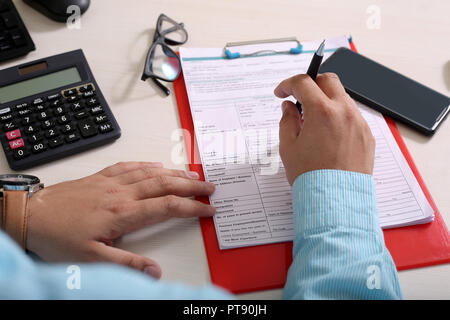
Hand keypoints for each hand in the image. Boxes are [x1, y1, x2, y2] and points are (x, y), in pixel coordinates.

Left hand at [26, 162, 215, 277]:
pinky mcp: (100, 178)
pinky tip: (155, 165)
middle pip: (165, 185)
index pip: (167, 207)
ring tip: (193, 174)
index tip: (208, 209)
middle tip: (210, 187)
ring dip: (174, 173)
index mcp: (123, 213)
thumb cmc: (59, 237)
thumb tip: (155, 271)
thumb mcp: (92, 259)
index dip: (191, 208)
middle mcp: (121, 193)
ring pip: (150, 173)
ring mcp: (111, 183)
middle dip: (191, 186)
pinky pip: (128, 166)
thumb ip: (126, 264)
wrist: (31, 215)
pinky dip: (146, 164)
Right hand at [274, 73, 374, 184]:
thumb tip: (289, 107)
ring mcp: (359, 123)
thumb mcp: (288, 146)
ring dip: (326, 101)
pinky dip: (338, 117)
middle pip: (328, 80)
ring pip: (342, 98)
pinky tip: (328, 135)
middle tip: (299, 97)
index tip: (281, 93)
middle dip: (311, 83)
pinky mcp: (367, 136)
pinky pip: (352, 117)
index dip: (287, 84)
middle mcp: (345, 112)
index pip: (303, 82)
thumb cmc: (311, 177)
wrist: (335, 200)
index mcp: (323, 112)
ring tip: (313, 122)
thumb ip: (287, 120)